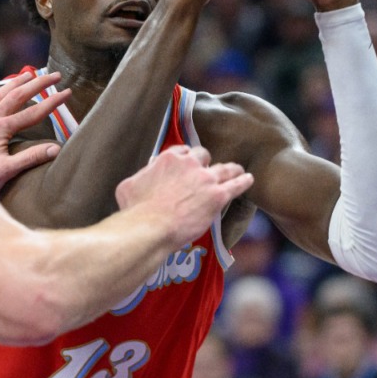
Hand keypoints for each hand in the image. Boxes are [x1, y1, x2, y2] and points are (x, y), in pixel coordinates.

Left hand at [0, 71, 69, 194]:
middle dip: (37, 84)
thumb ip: (31, 157)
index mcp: (0, 129)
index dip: (52, 102)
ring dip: (13, 84)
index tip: (68, 93)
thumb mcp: (8, 171)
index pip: (33, 112)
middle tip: (54, 75)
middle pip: (16, 96)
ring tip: (27, 75)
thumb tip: (55, 149)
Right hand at [115, 144, 252, 246]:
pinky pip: (236, 185)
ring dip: (230, 169)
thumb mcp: (127, 187)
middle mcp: (189, 164)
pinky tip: (248, 179)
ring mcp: (205, 179)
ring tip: (236, 170)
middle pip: (203, 156)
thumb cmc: (136, 209)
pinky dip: (243, 181)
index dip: (186, 158)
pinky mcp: (217, 196)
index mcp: (168, 159)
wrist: (151, 226)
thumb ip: (138, 178)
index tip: (186, 165)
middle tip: (206, 172)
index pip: (182, 151)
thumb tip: (138, 179)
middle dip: (205, 163)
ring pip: (224, 168)